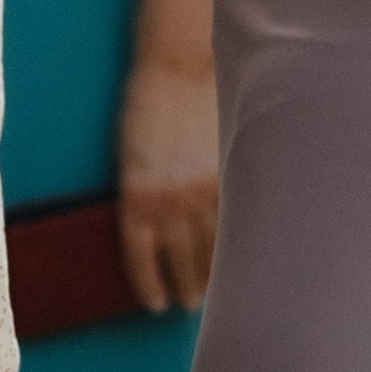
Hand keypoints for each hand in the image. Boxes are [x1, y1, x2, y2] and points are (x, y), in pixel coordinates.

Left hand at [116, 56, 220, 312]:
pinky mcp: (229, 176)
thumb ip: (144, 197)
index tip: (155, 305)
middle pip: (181, 261)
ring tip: (214, 291)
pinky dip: (237, 244)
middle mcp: (171, 202)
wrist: (177, 66)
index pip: (142, 258)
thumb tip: (156, 234)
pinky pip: (235, 222)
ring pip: (212, 250)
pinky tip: (240, 257)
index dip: (149, 284)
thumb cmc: (145, 106)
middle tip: (190, 304)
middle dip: (186, 286)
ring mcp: (205, 190)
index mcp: (137, 197)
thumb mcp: (131, 157)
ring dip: (213, 274)